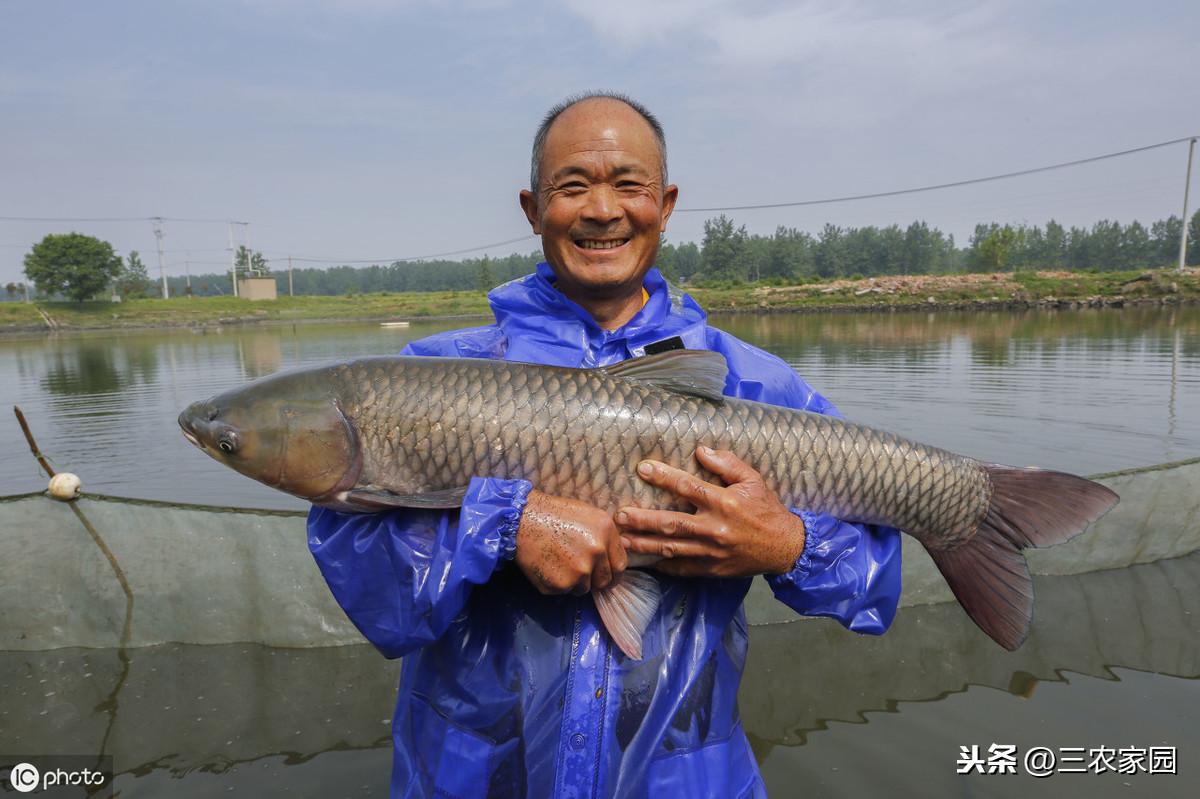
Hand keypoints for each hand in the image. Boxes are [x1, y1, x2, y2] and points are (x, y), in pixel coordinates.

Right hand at [515, 490, 627, 594]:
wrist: (522, 519)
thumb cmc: (553, 514)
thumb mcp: (588, 516)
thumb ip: (605, 537)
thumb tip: (612, 557)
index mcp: (606, 533)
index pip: (620, 565)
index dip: (613, 573)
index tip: (606, 576)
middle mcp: (597, 553)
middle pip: (604, 582)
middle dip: (594, 581)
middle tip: (579, 573)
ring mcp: (580, 571)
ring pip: (583, 588)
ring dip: (574, 582)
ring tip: (558, 563)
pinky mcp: (561, 584)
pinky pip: (564, 591)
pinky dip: (556, 584)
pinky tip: (547, 567)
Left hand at [616, 446, 805, 577]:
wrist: (785, 547)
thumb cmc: (767, 509)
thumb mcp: (753, 480)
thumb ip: (727, 464)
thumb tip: (701, 450)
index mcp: (724, 502)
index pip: (688, 487)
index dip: (664, 477)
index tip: (643, 468)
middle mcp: (715, 528)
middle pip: (671, 523)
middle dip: (643, 519)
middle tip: (619, 515)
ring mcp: (712, 551)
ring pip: (672, 548)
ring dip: (645, 544)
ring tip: (621, 540)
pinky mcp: (712, 569)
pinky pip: (683, 568)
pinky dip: (664, 566)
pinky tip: (646, 562)